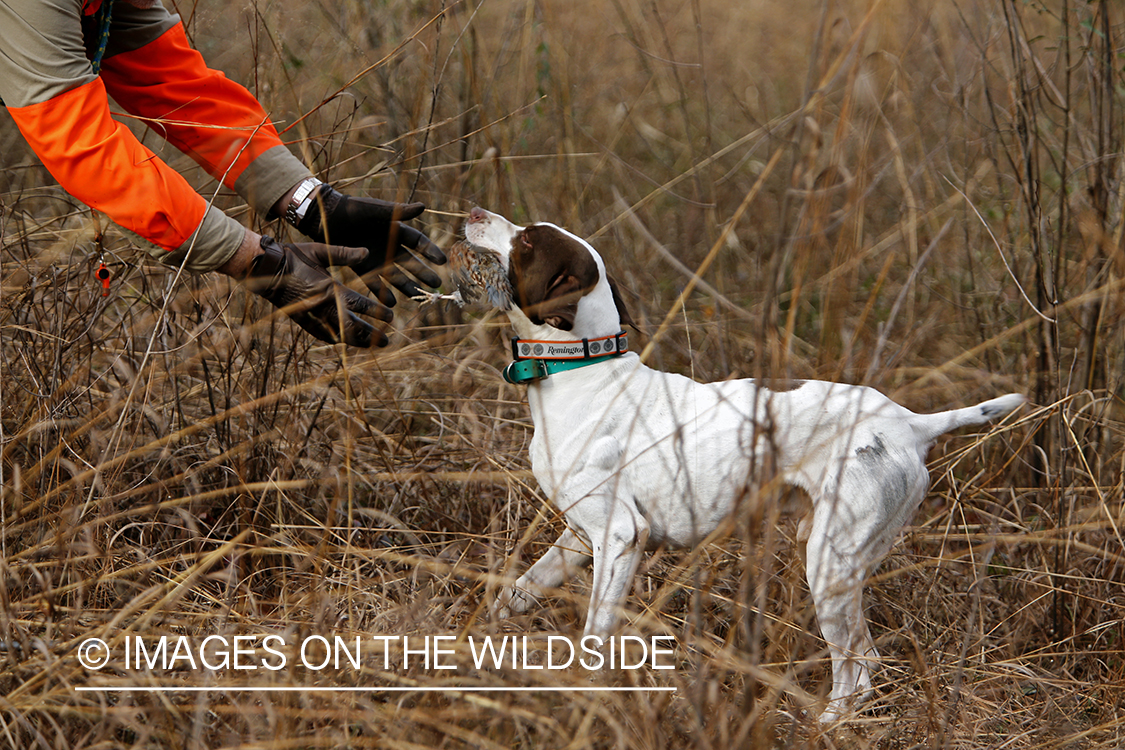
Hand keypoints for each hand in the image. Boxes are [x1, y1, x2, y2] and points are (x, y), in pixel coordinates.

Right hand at [244, 236, 391, 346]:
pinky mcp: (302, 321)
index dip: (377, 312)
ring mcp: (312, 317)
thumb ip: (344, 253)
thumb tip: (367, 252)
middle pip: (353, 328)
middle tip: (386, 340)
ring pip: (339, 336)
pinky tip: (344, 341)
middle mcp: (323, 307)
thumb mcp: (320, 250)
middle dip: (371, 335)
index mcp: (330, 289)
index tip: (391, 316)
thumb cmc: (293, 256)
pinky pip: (322, 335)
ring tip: (371, 345)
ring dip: (357, 341)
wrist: (264, 268)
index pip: (360, 305)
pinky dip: (336, 339)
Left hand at [296, 184, 446, 305]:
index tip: (442, 261)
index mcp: (395, 229)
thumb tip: (424, 206)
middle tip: (434, 285)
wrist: (326, 215)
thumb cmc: (352, 208)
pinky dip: (382, 292)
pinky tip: (390, 303)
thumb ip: (399, 211)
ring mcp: (375, 257)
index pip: (418, 242)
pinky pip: (374, 281)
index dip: (430, 251)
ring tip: (416, 297)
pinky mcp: (361, 266)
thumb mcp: (377, 210)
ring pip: (395, 274)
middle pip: (410, 262)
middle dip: (422, 273)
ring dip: (406, 286)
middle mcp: (388, 245)